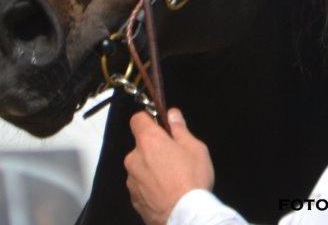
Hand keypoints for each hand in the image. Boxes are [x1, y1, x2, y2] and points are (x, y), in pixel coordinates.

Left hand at [124, 108, 214, 224]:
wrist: (186, 218)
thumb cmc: (192, 179)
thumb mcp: (195, 148)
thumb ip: (180, 128)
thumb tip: (172, 114)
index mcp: (148, 141)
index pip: (137, 119)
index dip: (149, 120)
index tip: (161, 128)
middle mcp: (134, 158)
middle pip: (140, 146)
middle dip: (153, 149)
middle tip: (173, 159)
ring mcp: (132, 181)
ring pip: (140, 167)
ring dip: (150, 169)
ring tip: (171, 180)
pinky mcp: (134, 200)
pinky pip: (141, 186)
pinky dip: (150, 187)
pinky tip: (166, 194)